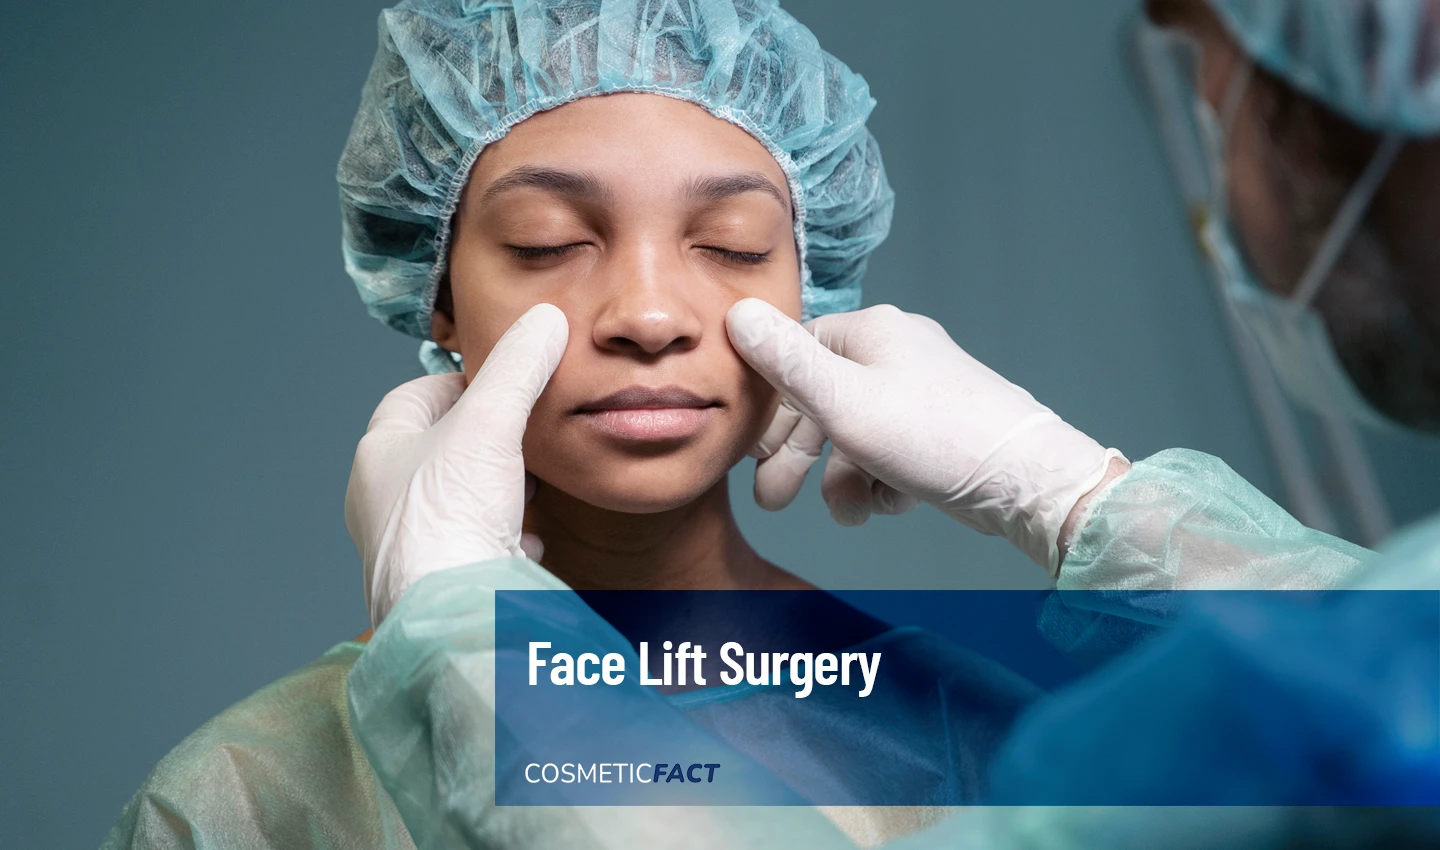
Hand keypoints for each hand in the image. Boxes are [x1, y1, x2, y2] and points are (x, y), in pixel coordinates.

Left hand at [345, 304, 567, 625]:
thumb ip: (518, 368)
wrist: (452, 613)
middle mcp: (384, 502)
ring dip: (494, 489)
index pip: (414, 396)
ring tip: (530, 481)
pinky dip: (501, 537)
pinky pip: (472, 549)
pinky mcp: (440, 583)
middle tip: (524, 431)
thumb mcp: (490, 422)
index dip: (460, 382)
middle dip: (484, 438)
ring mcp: (411, 546)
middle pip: (438, 449)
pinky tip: (527, 538)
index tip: (503, 381)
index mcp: (379, 454)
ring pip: (456, 501)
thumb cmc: (450, 517)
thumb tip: (545, 319)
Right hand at [726, 299, 1123, 573]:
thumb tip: (737, 311)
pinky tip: (890, 503)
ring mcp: (920, 393)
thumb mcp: (842, 401)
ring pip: (855, 437)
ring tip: (850, 513)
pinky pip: (890, 454)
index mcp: (870, 332)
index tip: (750, 448)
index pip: (796, 353)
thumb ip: (785, 362)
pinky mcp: (940, 431)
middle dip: (798, 457)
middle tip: (772, 501)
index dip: (769, 403)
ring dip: (844, 480)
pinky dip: (882, 482)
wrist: (1024, 481)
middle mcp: (895, 354)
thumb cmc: (935, 436)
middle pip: (822, 402)